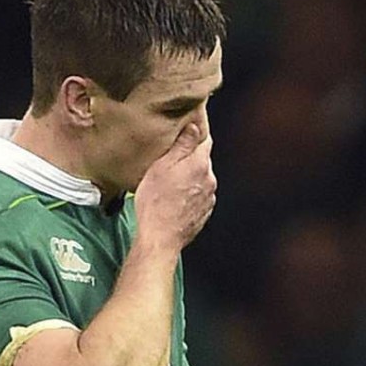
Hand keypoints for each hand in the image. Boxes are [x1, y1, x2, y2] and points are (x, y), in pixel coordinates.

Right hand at [133, 123, 215, 251]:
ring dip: (189, 177)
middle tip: (170, 160)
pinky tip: (174, 198)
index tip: (187, 130)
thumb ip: (182, 145)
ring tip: (169, 183)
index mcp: (200, 164)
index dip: (196, 133)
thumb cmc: (155, 203)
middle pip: (202, 160)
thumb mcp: (162, 166)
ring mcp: (209, 198)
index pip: (205, 139)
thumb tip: (195, 126)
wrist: (160, 238)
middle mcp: (209, 180)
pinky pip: (199, 196)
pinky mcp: (204, 213)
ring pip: (201, 179)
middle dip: (190, 158)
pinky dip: (190, 194)